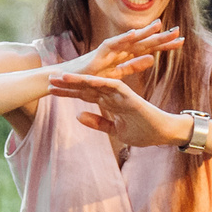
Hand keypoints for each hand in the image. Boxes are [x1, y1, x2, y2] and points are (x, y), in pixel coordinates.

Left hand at [45, 71, 194, 149]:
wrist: (162, 134)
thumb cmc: (142, 132)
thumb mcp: (115, 130)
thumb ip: (98, 122)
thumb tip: (78, 116)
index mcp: (108, 103)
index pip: (84, 95)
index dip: (68, 92)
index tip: (51, 90)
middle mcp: (112, 95)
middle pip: (85, 87)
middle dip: (68, 84)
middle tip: (49, 79)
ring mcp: (120, 94)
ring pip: (96, 83)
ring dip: (79, 80)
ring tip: (61, 77)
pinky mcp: (130, 96)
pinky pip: (113, 86)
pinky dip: (100, 82)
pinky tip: (85, 80)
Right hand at [59, 19, 181, 85]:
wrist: (65, 80)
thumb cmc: (89, 78)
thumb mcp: (116, 74)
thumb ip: (132, 66)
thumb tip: (152, 59)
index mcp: (123, 55)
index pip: (147, 49)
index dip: (163, 45)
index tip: (180, 41)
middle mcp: (118, 49)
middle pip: (143, 42)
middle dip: (160, 38)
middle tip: (179, 33)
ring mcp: (108, 50)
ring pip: (129, 40)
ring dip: (144, 33)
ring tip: (160, 26)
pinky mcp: (97, 54)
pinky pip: (112, 45)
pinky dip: (122, 39)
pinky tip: (134, 34)